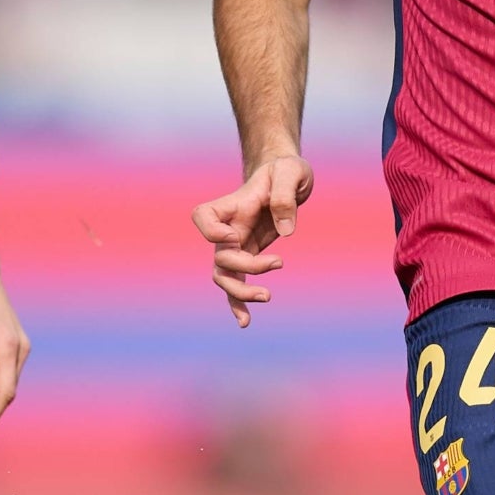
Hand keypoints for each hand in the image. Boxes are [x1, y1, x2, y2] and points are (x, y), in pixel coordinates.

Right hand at [191, 154, 313, 327]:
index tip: (233, 236)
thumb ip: (284, 197)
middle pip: (220, 257)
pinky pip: (237, 284)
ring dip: (240, 293)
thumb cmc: (286, 171)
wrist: (288, 177)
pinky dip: (238, 305)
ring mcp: (237, 245)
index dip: (211, 231)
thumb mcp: (291, 173)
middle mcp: (230, 227)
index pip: (203, 216)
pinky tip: (245, 323)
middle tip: (278, 262)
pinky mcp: (250, 256)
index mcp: (233, 205)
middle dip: (246, 268)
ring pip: (224, 277)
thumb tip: (286, 232)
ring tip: (267, 297)